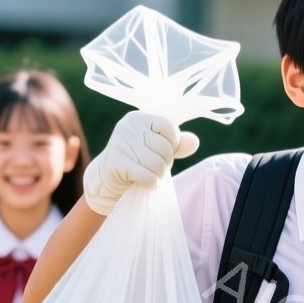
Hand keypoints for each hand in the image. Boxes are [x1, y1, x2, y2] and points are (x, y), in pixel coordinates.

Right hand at [82, 111, 199, 215]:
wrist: (109, 179)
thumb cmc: (138, 160)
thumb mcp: (157, 148)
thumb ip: (177, 143)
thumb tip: (194, 142)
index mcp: (139, 118)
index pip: (170, 127)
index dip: (173, 144)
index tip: (163, 152)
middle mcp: (128, 127)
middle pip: (165, 149)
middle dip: (165, 162)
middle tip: (154, 166)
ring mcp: (120, 144)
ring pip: (158, 165)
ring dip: (158, 175)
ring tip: (150, 174)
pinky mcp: (116, 163)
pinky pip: (147, 177)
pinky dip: (152, 184)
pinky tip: (147, 184)